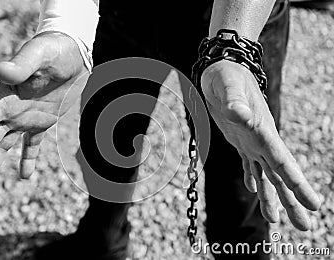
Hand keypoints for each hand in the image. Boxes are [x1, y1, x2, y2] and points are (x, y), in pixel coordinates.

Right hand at [0, 32, 87, 192]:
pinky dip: (28, 159)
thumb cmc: (54, 49)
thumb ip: (20, 66)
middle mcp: (10, 110)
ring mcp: (26, 117)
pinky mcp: (44, 121)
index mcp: (5, 97)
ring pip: (3, 146)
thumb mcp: (38, 55)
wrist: (74, 52)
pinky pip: (32, 144)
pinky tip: (25, 176)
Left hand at [201, 60, 320, 230]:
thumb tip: (241, 117)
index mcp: (263, 131)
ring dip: (272, 197)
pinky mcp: (239, 140)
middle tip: (306, 228)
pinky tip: (253, 189)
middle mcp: (261, 140)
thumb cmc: (226, 75)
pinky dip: (252, 178)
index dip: (298, 184)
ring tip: (276, 221)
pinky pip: (249, 164)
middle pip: (280, 175)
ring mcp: (251, 141)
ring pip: (266, 175)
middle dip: (293, 200)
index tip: (315, 206)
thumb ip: (235, 102)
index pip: (283, 162)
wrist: (222, 69)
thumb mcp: (228, 87)